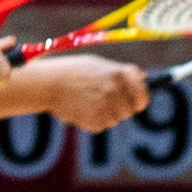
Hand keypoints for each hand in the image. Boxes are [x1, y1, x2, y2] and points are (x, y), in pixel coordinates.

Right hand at [32, 55, 152, 131]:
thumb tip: (143, 78)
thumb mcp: (100, 65)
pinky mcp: (95, 120)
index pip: (142, 95)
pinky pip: (101, 125)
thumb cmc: (74, 71)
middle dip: (120, 108)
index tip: (135, 103)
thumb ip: (121, 73)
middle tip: (103, 101)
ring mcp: (106, 106)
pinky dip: (93, 121)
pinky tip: (81, 108)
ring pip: (115, 119)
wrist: (49, 83)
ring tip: (87, 102)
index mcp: (119, 74)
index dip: (139, 100)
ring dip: (105, 115)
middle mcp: (115, 90)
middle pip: (129, 111)